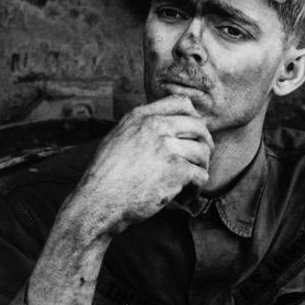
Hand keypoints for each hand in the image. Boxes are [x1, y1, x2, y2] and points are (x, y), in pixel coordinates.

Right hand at [65, 95, 212, 236]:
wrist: (99, 201)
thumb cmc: (105, 176)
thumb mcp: (117, 138)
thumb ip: (139, 127)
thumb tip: (161, 124)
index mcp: (141, 116)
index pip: (181, 102)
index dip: (193, 117)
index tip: (194, 133)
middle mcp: (156, 126)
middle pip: (199, 126)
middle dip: (205, 143)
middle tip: (200, 160)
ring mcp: (168, 148)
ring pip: (203, 152)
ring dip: (200, 170)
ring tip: (189, 184)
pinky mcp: (177, 171)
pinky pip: (201, 177)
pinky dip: (195, 191)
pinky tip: (183, 198)